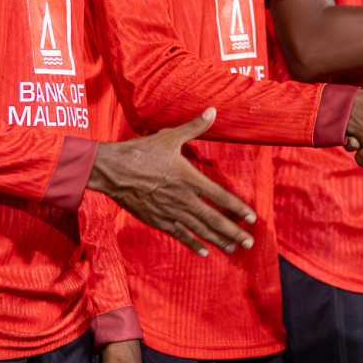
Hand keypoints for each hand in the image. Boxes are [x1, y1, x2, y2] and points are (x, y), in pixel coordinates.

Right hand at [91, 109, 256, 256]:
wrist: (110, 170)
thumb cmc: (140, 152)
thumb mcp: (169, 137)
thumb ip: (194, 127)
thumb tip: (213, 111)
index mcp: (189, 179)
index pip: (220, 196)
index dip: (237, 208)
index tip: (252, 217)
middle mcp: (183, 199)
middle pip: (213, 219)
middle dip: (233, 232)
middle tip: (249, 242)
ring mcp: (169, 212)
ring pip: (198, 230)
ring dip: (217, 240)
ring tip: (233, 248)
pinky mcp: (156, 220)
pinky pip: (178, 234)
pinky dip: (192, 243)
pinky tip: (203, 252)